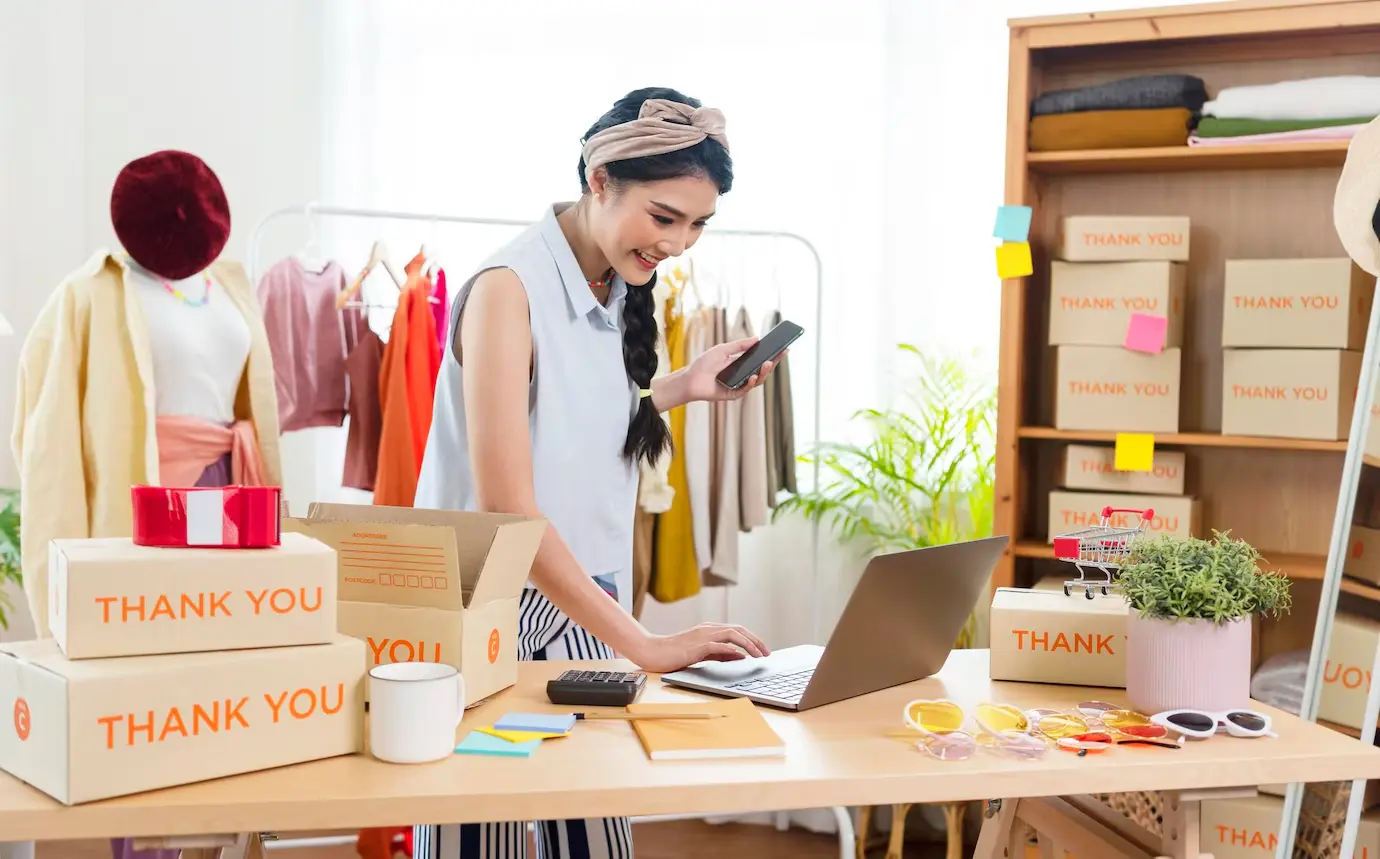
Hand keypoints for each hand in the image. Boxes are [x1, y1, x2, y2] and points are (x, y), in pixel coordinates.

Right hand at [626, 623, 771, 672]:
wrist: (653, 652)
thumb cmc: (675, 653)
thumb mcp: (702, 654)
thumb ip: (720, 654)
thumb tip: (740, 656)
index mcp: (709, 630)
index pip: (737, 630)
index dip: (752, 639)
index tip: (763, 650)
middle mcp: (708, 629)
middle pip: (738, 630)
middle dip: (756, 641)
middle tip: (767, 653)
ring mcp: (702, 636)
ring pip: (732, 635)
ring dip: (748, 644)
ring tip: (759, 655)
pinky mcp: (696, 646)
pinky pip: (717, 645)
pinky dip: (731, 649)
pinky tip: (740, 656)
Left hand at [680, 337, 783, 402]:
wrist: (690, 378)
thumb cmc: (704, 363)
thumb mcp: (723, 349)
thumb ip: (739, 345)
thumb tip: (757, 338)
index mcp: (742, 364)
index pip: (761, 359)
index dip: (773, 354)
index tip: (784, 347)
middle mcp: (743, 376)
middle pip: (762, 370)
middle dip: (773, 362)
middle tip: (781, 354)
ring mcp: (739, 385)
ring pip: (758, 381)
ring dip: (764, 372)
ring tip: (768, 363)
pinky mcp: (733, 394)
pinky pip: (746, 389)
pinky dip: (750, 383)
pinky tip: (752, 376)